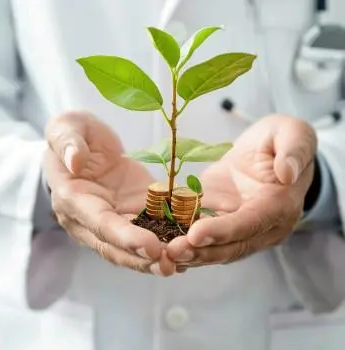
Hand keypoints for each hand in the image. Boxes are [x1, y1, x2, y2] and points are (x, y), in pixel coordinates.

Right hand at [44, 111, 174, 275]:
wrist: (88, 144)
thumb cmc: (75, 134)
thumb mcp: (67, 127)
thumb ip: (68, 142)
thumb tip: (74, 161)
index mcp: (73, 199)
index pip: (99, 223)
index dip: (124, 236)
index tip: (149, 246)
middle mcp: (90, 219)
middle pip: (116, 246)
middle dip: (142, 259)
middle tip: (171, 266)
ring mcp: (113, 219)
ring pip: (132, 247)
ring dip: (155, 259)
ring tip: (182, 264)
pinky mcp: (131, 214)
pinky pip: (148, 231)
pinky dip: (165, 242)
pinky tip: (186, 250)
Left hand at [167, 115, 316, 269]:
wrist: (268, 151)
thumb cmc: (281, 140)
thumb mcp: (293, 133)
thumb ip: (293, 150)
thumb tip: (287, 173)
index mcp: (280, 205)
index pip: (251, 223)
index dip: (224, 230)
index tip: (196, 233)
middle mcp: (263, 226)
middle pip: (232, 245)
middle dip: (202, 250)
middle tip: (171, 251)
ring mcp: (242, 228)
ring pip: (217, 247)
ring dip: (191, 253)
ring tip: (164, 253)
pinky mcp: (223, 221)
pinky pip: (205, 236)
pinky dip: (187, 242)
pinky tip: (164, 243)